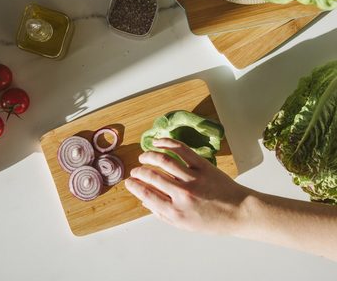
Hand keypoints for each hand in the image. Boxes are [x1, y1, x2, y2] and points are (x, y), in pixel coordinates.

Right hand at [125, 138, 249, 234]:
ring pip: (163, 161)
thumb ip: (163, 214)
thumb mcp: (185, 225)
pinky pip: (181, 150)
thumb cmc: (213, 221)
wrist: (239, 211)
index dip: (134, 187)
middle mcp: (182, 194)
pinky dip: (167, 143)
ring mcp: (192, 178)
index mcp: (176, 212)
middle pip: (152, 177)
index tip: (129, 181)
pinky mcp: (202, 165)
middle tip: (135, 170)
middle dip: (138, 171)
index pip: (147, 195)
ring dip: (149, 156)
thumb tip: (145, 202)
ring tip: (143, 156)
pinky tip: (158, 142)